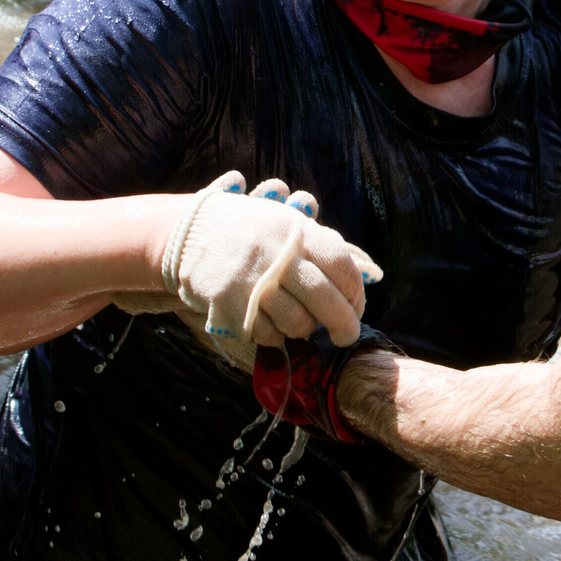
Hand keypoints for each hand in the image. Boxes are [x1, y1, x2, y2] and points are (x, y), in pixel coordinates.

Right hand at [159, 171, 382, 353]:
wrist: (187, 234)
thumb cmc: (250, 231)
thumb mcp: (288, 225)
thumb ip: (328, 248)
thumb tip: (374, 274)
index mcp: (296, 231)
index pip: (342, 266)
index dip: (356, 292)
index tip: (356, 305)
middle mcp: (277, 256)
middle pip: (326, 300)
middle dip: (344, 324)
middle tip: (347, 335)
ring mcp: (253, 282)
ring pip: (298, 323)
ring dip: (305, 329)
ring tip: (300, 321)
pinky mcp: (232, 306)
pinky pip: (268, 335)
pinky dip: (276, 335)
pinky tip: (271, 321)